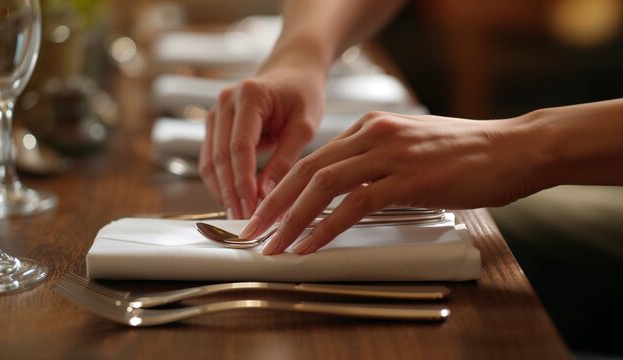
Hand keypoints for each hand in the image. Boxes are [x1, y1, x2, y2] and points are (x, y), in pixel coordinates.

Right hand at [199, 67, 325, 218]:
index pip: (240, 146)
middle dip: (232, 192)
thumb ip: (286, 159)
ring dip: (223, 191)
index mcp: (250, 95)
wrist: (292, 73)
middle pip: (221, 156)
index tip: (253, 208)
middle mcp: (225, 102)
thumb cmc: (302, 95)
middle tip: (245, 220)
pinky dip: (221, 182)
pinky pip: (211, 159)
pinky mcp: (214, 126)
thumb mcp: (304, 125)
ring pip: (210, 161)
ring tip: (239, 216)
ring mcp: (215, 113)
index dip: (244, 181)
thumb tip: (266, 196)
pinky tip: (234, 200)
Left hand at [239, 111, 546, 253]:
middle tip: (252, 230)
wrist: (513, 149)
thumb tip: (347, 190)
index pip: (313, 158)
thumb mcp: (410, 148)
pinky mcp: (409, 179)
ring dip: (292, 218)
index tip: (266, 211)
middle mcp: (373, 134)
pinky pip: (355, 204)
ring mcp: (390, 154)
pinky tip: (310, 244)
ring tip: (273, 243)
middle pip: (307, 170)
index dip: (282, 187)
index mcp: (370, 127)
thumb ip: (376, 161)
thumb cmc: (466, 154)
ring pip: (323, 186)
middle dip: (274, 203)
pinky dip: (326, 226)